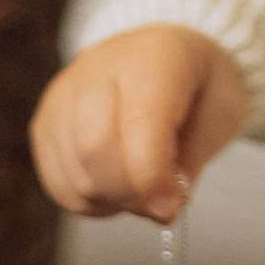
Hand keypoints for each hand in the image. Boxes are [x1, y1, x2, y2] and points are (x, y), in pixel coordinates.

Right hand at [30, 25, 247, 223]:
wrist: (165, 55)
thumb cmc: (197, 86)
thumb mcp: (220, 112)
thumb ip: (192, 159)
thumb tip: (161, 208)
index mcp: (153, 56)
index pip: (139, 121)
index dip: (152, 176)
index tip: (169, 209)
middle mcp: (97, 67)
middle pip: (95, 148)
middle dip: (130, 194)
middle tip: (160, 205)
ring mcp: (63, 95)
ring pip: (74, 173)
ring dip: (112, 200)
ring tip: (142, 189)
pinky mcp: (44, 122)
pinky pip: (58, 183)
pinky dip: (90, 201)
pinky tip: (116, 188)